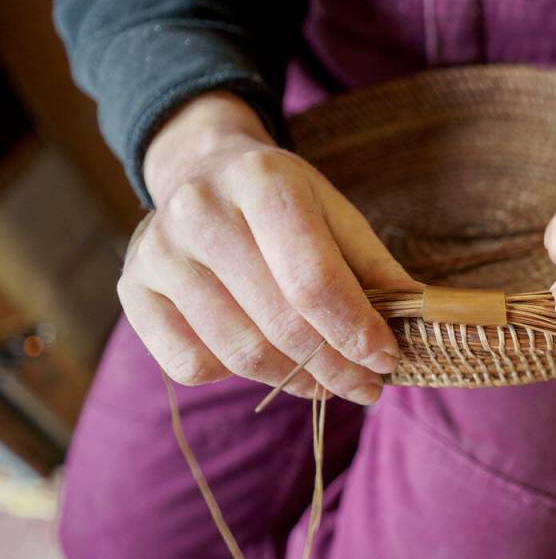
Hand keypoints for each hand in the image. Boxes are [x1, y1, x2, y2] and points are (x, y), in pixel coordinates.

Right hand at [121, 92, 420, 402]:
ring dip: (297, 381)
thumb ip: (375, 266)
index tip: (387, 359)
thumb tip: (418, 321)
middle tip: (368, 386)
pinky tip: (270, 363)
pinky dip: (239, 377)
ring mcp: (158, 253)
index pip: (313, 279)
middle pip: (280, 323)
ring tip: (329, 382)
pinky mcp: (133, 291)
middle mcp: (200, 212)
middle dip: (336, 368)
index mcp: (262, 181)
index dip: (355, 331)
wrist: (200, 171)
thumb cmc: (281, 200)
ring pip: (239, 352)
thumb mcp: (335, 212)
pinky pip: (192, 365)